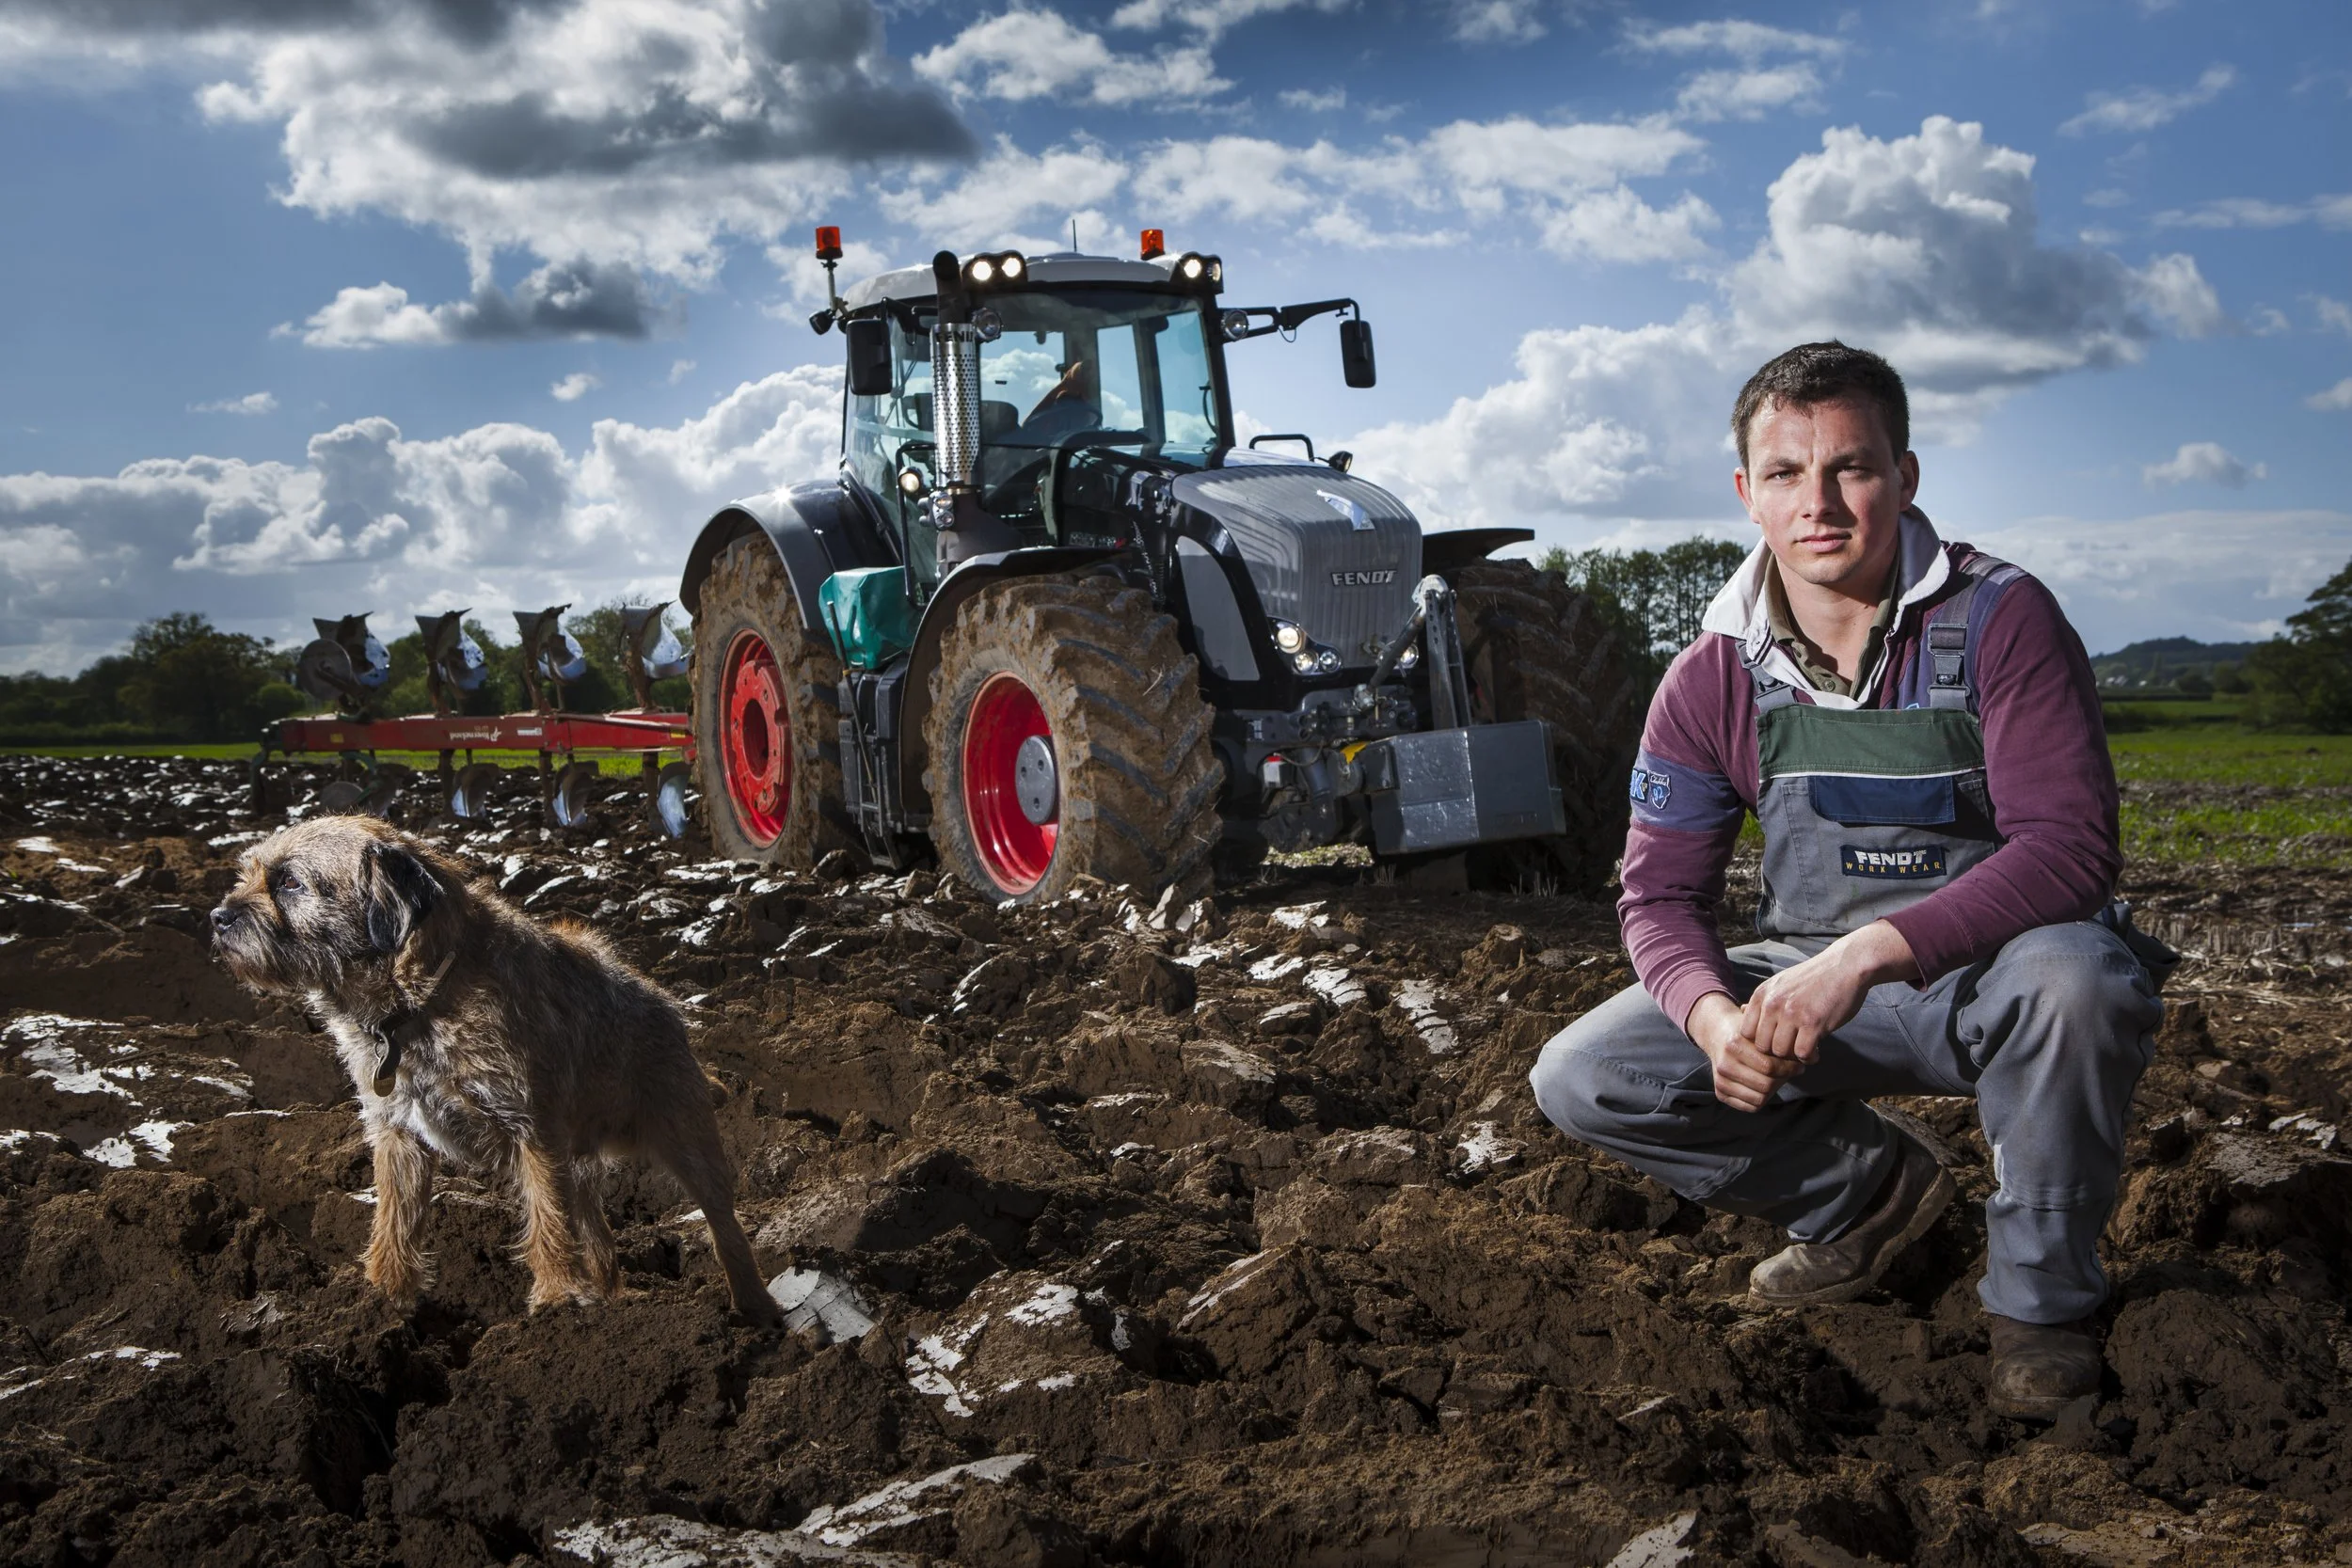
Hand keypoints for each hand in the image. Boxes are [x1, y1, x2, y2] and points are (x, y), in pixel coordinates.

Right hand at [1685, 992, 1805, 1111]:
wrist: (1718, 1033)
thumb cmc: (1749, 1031)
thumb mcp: (1764, 1028)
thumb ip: (1787, 1041)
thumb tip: (1814, 1057)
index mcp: (1735, 1045)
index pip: (1770, 1066)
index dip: (1789, 1067)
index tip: (1798, 1063)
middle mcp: (1724, 1064)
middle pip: (1766, 1085)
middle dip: (1783, 1079)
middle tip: (1791, 1072)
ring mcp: (1720, 1080)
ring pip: (1760, 1098)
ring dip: (1774, 1090)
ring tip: (1779, 1078)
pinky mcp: (1720, 1093)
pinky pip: (1750, 1106)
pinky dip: (1763, 1099)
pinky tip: (1766, 1085)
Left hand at [1740, 920, 1917, 1068]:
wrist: (1845, 965)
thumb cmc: (1814, 978)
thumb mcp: (1780, 983)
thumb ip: (1763, 1000)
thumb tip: (1740, 1012)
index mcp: (1762, 994)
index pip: (1745, 1032)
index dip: (1759, 1043)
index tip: (1776, 1043)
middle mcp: (1773, 1004)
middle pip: (1762, 1046)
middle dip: (1776, 1053)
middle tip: (1791, 1052)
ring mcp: (1792, 1013)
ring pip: (1780, 1052)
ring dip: (1793, 1057)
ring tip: (1804, 1051)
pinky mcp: (1813, 1023)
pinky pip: (1802, 1053)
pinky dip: (1809, 1057)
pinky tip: (1816, 1051)